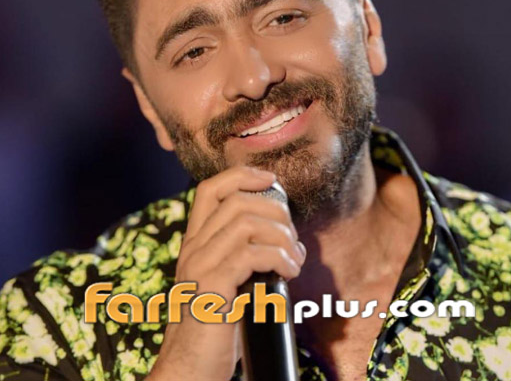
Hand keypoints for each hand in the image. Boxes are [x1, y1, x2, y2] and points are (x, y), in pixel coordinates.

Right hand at [147, 166, 305, 380]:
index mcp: (196, 242)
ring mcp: (200, 265)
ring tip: (294, 259)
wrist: (189, 368)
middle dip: (275, 210)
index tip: (271, 180)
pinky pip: (252, 254)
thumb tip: (287, 239)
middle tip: (292, 237)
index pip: (210, 189)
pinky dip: (280, 258)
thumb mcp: (228, 281)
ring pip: (247, 222)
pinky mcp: (213, 287)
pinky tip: (289, 273)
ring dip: (282, 236)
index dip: (242, 175)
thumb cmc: (217, 326)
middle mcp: (194, 247)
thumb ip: (245, 255)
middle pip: (237, 200)